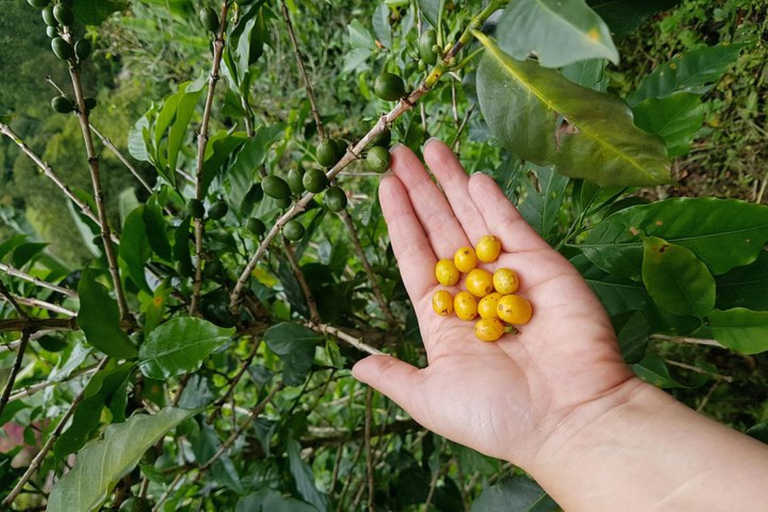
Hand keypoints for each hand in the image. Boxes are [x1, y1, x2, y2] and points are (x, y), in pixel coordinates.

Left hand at [353, 140, 640, 466]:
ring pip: (472, 218)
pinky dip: (492, 200)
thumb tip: (355, 368)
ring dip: (451, 182)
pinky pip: (511, 225)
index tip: (384, 185)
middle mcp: (474, 290)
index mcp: (445, 319)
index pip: (415, 257)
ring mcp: (509, 274)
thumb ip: (394, 376)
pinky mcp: (543, 265)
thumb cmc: (498, 417)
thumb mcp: (431, 399)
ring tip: (429, 147)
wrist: (570, 419)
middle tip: (398, 152)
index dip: (400, 220)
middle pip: (440, 228)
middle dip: (419, 190)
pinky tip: (471, 176)